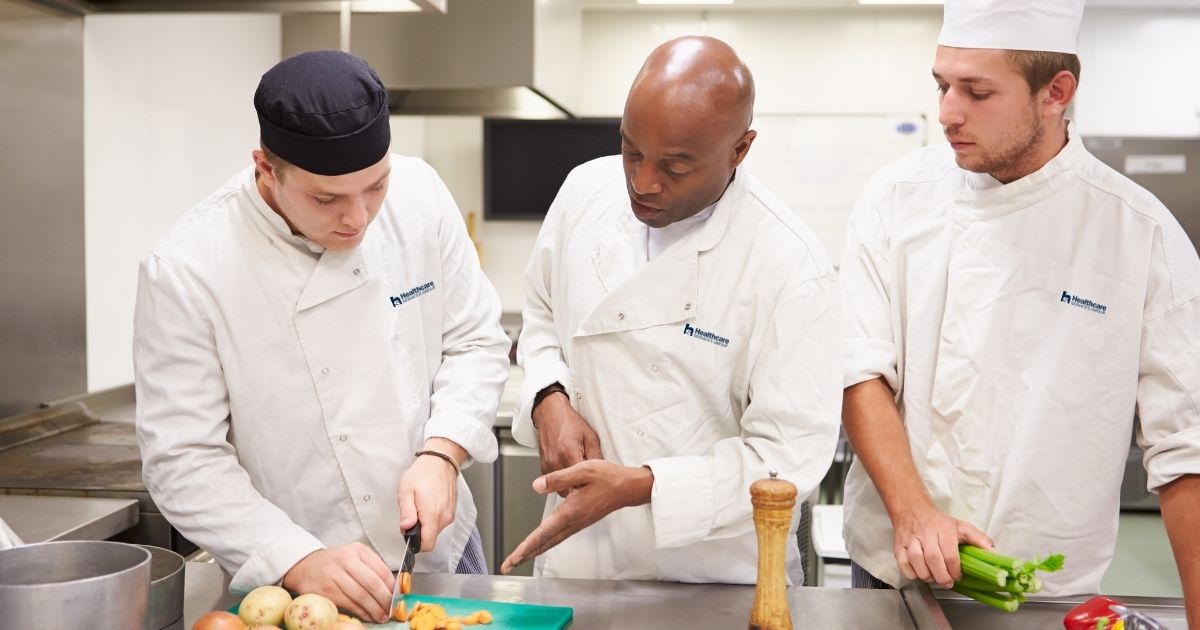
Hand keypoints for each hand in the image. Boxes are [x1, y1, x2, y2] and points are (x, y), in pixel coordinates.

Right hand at [282, 543, 393, 623]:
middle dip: (385, 600)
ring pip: (361, 596)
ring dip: (374, 609)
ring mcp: (334, 575)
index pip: (381, 570)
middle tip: (392, 610)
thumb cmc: (335, 563)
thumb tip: (393, 589)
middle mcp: (345, 560)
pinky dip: (361, 612)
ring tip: (382, 616)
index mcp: (357, 550)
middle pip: (372, 584)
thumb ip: (372, 568)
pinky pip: (348, 604)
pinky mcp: (325, 590)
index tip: (398, 597)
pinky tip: (368, 616)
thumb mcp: (354, 557)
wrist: (304, 566)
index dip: (392, 587)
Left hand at [397, 438, 463, 551]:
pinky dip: (432, 518)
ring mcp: (449, 515)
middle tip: (412, 513)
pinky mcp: (451, 511)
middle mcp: (444, 518)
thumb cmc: (423, 473)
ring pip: (435, 531)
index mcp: (432, 514)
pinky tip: (428, 504)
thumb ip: (406, 512)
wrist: (440, 461)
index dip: (415, 544)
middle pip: (430, 538)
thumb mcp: (406, 491)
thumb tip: (406, 528)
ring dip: (425, 524)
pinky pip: (440, 523)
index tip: (409, 533)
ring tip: (420, 506)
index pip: (427, 545)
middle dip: (419, 531)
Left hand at [499, 460, 651, 573]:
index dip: (524, 548)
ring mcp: (577, 524)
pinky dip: (545, 543)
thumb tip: (536, 486)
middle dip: (524, 555)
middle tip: (507, 566)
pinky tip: (541, 543)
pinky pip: (558, 537)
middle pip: (543, 544)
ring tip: (519, 557)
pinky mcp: (580, 521)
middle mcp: (572, 522)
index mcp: (569, 512)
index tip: (512, 560)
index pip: (542, 534)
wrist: (628, 487)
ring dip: (533, 550)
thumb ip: (558, 478)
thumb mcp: (582, 470)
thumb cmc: (608, 478)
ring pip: (551, 542)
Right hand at [533, 392, 602, 493]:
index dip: (589, 486)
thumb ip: (596, 456)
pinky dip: (562, 481)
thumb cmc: (569, 422)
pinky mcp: (543, 466)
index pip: (580, 481)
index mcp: (569, 453)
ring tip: (579, 477)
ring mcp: (548, 465)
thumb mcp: (590, 436)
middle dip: (579, 489)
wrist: (551, 414)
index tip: (595, 486)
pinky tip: (570, 472)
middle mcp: (556, 461)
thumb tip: (603, 470)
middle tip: (588, 483)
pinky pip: (554, 482)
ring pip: (560, 488)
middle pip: (570, 489)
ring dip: (570, 486)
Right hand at [891, 505, 993, 588]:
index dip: (955, 570)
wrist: (912, 509)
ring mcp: (911, 540)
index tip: (958, 576)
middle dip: (942, 577)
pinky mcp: (899, 546)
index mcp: (944, 530)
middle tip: (947, 582)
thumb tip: (993, 552)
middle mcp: (926, 534)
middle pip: (933, 560)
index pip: (950, 554)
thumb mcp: (961, 526)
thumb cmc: (938, 522)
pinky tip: (919, 573)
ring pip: (917, 562)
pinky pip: (903, 563)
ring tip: (934, 578)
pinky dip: (911, 573)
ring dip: (927, 576)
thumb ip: (979, 539)